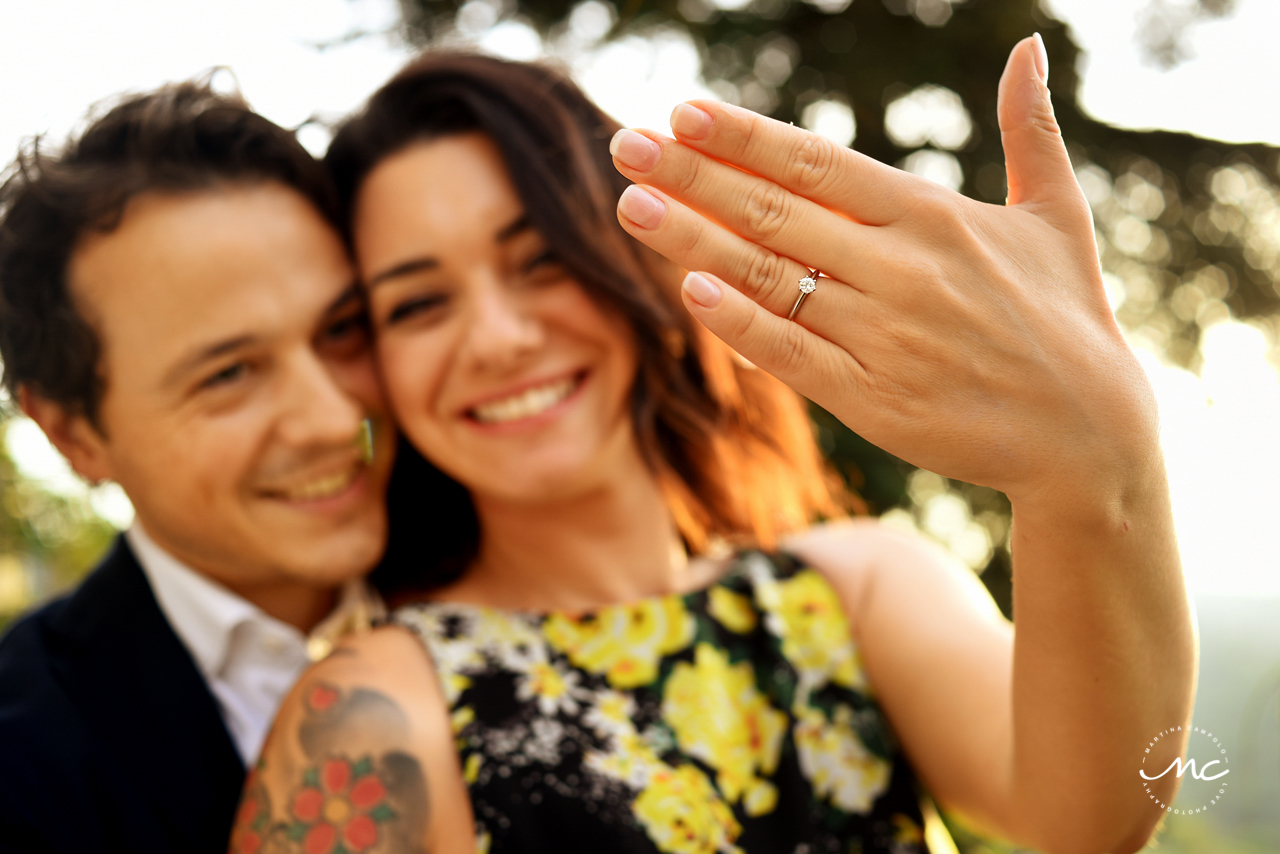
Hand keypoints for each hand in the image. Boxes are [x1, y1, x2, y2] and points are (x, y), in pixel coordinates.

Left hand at [610, 36, 1156, 507]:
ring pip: (771, 277)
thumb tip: (1029, 48)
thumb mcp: (1058, 213)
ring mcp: (884, 335)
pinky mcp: (873, 399)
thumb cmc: (1069, 316)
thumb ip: (1030, 131)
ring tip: (631, 206)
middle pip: (776, 211)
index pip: (818, 162)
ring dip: (694, 238)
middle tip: (623, 145)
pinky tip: (689, 288)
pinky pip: (791, 351)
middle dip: (692, 175)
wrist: (1088, 432)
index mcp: (932, 215)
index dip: (745, 137)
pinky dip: (739, 322)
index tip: (682, 113)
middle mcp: (902, 268)